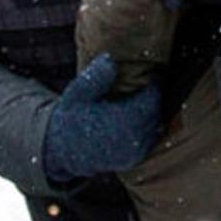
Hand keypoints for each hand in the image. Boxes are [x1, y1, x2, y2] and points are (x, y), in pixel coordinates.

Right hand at [43, 54, 161, 182]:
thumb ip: (96, 77)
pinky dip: (147, 126)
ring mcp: (133, 153)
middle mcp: (130, 140)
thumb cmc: (73, 116)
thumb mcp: (78, 93)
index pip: (151, 99)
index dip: (153, 86)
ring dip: (152, 112)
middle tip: (148, 85)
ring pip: (155, 125)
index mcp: (121, 121)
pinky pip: (150, 139)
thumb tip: (110, 60)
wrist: (64, 149)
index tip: (150, 75)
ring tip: (142, 99)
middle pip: (156, 112)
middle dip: (153, 98)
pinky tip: (137, 116)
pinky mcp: (133, 160)